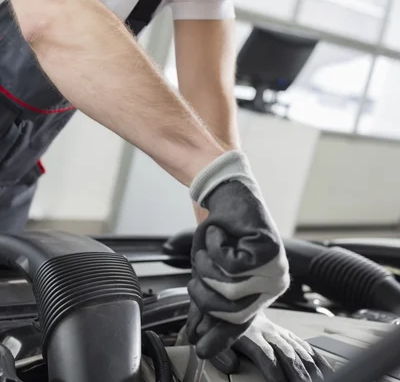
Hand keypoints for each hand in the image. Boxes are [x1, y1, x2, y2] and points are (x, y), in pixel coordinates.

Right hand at [187, 150, 289, 357]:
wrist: (224, 193)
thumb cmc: (219, 231)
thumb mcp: (208, 270)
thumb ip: (206, 298)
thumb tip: (195, 330)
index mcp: (260, 291)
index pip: (240, 322)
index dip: (218, 336)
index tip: (201, 347)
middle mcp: (273, 283)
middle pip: (229, 308)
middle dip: (203, 288)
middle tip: (198, 264)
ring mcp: (276, 268)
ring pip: (229, 286)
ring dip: (207, 262)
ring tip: (212, 244)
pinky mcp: (271, 250)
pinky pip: (232, 263)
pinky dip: (215, 245)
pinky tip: (220, 233)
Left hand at [211, 311, 332, 381]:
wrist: (232, 297)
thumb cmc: (220, 323)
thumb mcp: (214, 335)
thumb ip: (220, 352)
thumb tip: (232, 366)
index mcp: (251, 336)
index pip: (266, 356)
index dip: (275, 372)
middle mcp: (269, 333)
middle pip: (288, 356)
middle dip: (300, 375)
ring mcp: (280, 333)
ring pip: (300, 352)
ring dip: (312, 370)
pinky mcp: (286, 334)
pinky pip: (305, 346)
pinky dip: (317, 359)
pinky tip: (328, 370)